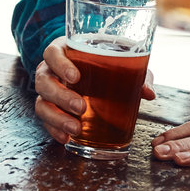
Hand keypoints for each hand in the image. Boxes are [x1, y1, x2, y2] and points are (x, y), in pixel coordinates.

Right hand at [32, 34, 154, 143]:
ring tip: (76, 128)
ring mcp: (48, 91)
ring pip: (41, 103)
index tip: (76, 77)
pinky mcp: (50, 108)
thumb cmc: (104, 63)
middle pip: (44, 81)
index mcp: (64, 52)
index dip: (60, 64)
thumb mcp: (121, 63)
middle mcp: (50, 70)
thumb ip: (135, 73)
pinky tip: (67, 138)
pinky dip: (54, 130)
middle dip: (60, 96)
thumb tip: (148, 92)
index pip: (52, 53)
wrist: (93, 72)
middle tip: (81, 107)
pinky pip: (45, 120)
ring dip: (56, 117)